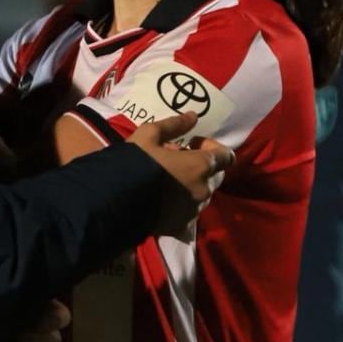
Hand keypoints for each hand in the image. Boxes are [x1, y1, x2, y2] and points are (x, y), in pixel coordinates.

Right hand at [128, 111, 234, 239]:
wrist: (115, 200)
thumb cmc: (135, 162)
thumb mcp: (150, 134)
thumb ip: (175, 124)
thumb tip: (193, 116)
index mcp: (201, 166)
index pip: (227, 156)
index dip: (213, 147)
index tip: (192, 143)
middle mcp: (204, 189)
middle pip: (216, 176)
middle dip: (202, 166)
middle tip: (177, 160)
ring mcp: (193, 210)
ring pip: (202, 194)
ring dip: (191, 184)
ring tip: (168, 180)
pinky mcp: (181, 226)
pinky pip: (188, 211)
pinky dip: (181, 203)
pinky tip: (162, 198)